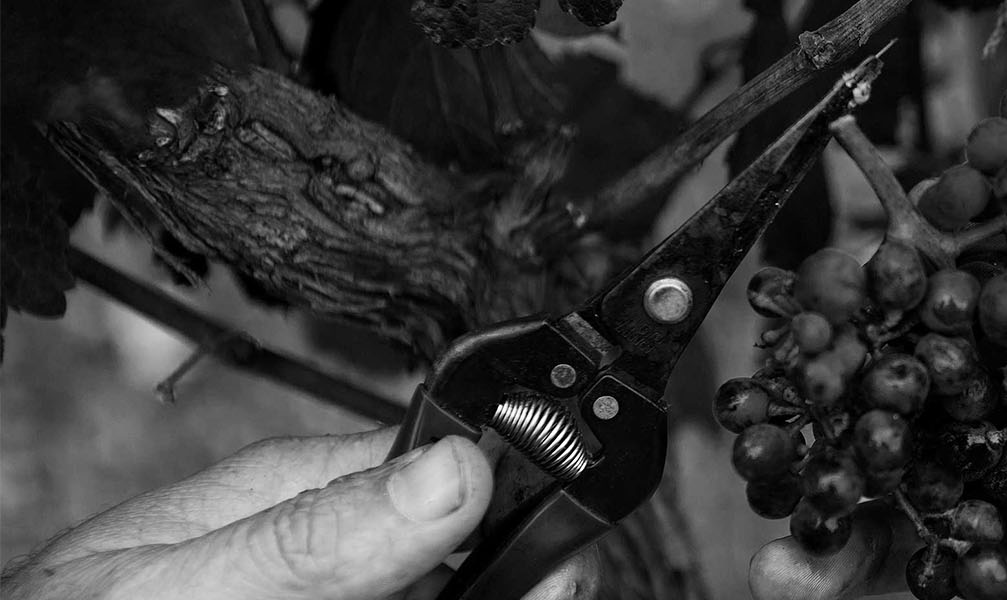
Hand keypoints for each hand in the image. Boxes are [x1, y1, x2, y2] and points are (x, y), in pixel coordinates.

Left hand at [0, 428, 593, 599]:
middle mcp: (339, 553)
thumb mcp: (186, 580)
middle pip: (477, 554)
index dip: (525, 513)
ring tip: (531, 596)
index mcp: (306, 491)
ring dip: (501, 596)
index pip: (455, 473)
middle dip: (528, 577)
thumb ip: (315, 531)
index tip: (566, 559)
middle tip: (554, 593)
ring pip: (459, 595)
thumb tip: (454, 468)